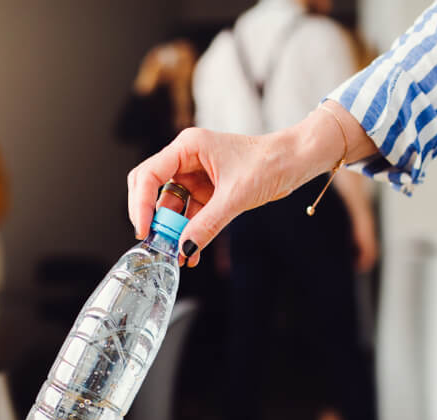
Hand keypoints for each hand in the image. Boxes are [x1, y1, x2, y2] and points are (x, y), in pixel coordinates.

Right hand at [127, 102, 378, 267]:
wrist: (296, 161)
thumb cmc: (270, 162)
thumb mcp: (236, 196)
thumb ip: (207, 224)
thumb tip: (184, 249)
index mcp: (188, 147)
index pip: (149, 174)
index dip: (140, 203)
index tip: (144, 230)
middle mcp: (187, 159)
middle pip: (152, 188)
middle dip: (152, 217)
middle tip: (155, 243)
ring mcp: (196, 176)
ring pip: (170, 206)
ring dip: (172, 231)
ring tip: (177, 255)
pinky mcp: (207, 191)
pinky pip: (189, 215)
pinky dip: (189, 233)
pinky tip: (192, 253)